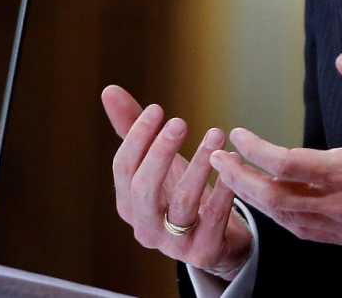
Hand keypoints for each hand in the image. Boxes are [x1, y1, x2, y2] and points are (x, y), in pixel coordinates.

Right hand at [101, 85, 252, 279]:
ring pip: (182, 203)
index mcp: (129, 204)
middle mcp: (146, 227)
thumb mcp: (159, 164)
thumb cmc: (182, 195)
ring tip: (216, 134)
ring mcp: (174, 244)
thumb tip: (109, 90)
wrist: (219, 240)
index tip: (157, 109)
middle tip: (180, 122)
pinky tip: (232, 163)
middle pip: (144, 189)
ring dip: (198, 166)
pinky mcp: (204, 252)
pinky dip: (224, 189)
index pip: (123, 169)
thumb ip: (134, 130)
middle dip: (160, 153)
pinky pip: (214, 218)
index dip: (137, 138)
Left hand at [210, 54, 341, 250]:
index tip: (237, 133)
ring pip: (282, 219)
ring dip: (253, 199)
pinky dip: (278, 215)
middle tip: (216, 159)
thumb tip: (341, 59)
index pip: (283, 163)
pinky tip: (270, 200)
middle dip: (238, 179)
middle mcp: (340, 204)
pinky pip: (302, 230)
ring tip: (233, 178)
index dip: (253, 148)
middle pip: (271, 197)